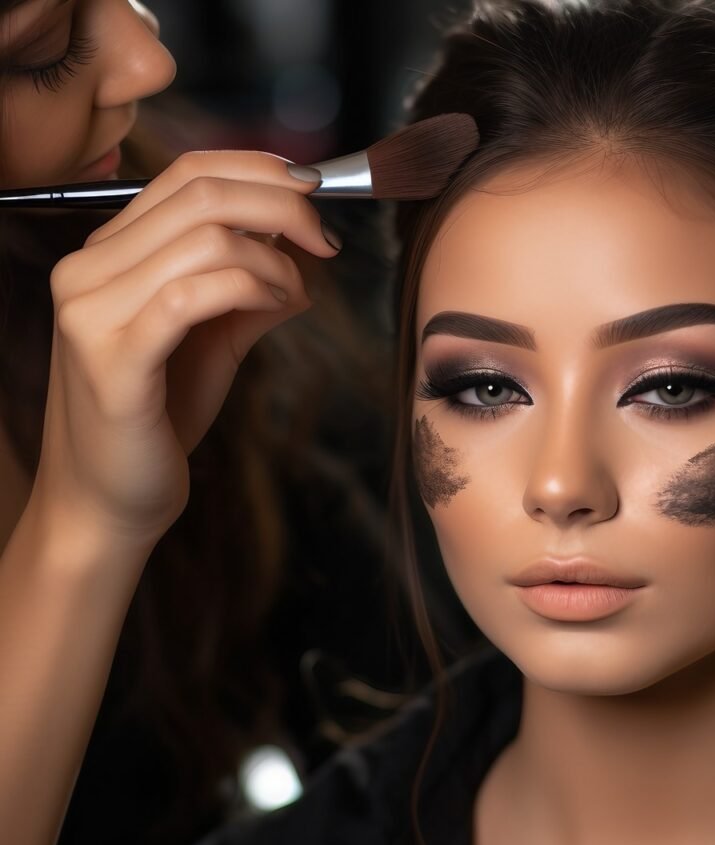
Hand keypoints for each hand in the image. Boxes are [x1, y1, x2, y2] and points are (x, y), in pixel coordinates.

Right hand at [29, 151, 340, 550]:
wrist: (110, 502)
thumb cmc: (159, 421)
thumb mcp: (213, 342)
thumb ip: (248, 292)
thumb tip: (303, 257)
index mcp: (107, 254)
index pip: (185, 173)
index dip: (259, 171)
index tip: (314, 197)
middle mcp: (88, 268)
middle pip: (199, 192)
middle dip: (283, 206)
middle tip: (326, 240)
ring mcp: (91, 309)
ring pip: (205, 236)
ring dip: (275, 258)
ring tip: (296, 292)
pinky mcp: (114, 357)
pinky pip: (195, 294)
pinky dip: (252, 288)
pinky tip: (278, 305)